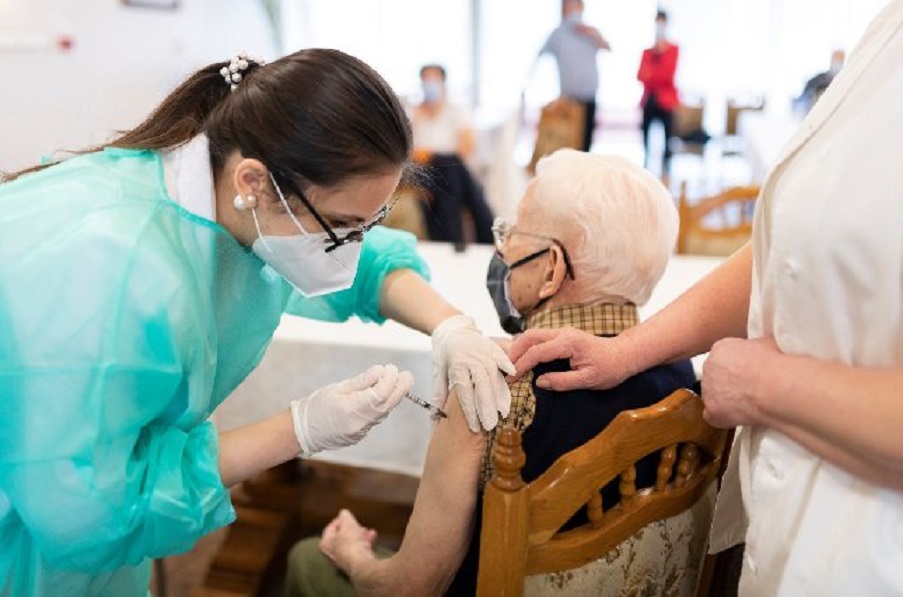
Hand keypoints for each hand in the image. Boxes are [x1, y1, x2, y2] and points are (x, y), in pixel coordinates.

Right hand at [291, 364, 412, 456]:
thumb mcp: (337, 389)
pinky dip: (382, 405)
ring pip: (384, 412)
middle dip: (400, 388)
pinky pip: (376, 418)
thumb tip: (380, 371)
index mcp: (351, 409)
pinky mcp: (361, 435)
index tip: (391, 368)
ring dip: (393, 396)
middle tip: (406, 375)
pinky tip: (382, 395)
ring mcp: (361, 431)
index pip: (380, 393)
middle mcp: (360, 422)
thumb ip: (361, 382)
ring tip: (396, 382)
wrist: (303, 431)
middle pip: (388, 404)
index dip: (390, 379)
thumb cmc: (316, 406)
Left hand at [319, 509, 377, 572]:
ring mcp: (342, 561)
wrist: (361, 564)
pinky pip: (358, 551)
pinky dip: (364, 543)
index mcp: (325, 544)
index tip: (348, 515)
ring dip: (360, 535)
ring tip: (368, 530)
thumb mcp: (347, 522)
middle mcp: (331, 554)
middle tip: (359, 524)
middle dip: (352, 528)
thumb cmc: (350, 542)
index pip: (330, 527)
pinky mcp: (354, 565)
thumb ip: (345, 515)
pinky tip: (372, 537)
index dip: (340, 519)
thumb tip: (343, 513)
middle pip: (341, 536)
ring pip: (351, 543)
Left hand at [431, 315, 515, 431]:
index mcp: (456, 367)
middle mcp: (470, 360)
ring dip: (499, 394)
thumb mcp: (439, 372)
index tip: (475, 426)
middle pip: (481, 386)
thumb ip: (440, 393)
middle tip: (491, 425)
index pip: (464, 392)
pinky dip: (507, 366)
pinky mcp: (491, 347)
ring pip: (493, 374)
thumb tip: (434, 416)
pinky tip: (514, 376)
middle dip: (486, 407)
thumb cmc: (445, 355)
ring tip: (503, 411)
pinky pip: (501, 357)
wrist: (451, 330)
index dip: (470, 410)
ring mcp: (482, 352)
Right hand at [508, 327, 638, 390]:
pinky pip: (538, 339)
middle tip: (504, 371)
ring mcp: (561, 333)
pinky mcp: (561, 337)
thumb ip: (563, 381)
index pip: (537, 352)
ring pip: (532, 335)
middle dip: (513, 353)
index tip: (510, 379)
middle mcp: (562, 333)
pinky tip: (522, 361)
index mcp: (568, 343)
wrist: (623, 355)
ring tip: (510, 367)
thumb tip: (539, 382)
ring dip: (518, 349)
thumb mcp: (588, 380)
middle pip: (529, 337)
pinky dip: (526, 348)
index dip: (521, 366)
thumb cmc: (610, 368)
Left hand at [700, 337, 779, 427]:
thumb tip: (760, 349)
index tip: (749, 375)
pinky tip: (740, 418)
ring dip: (727, 401)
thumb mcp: (767, 343)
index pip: (723, 359)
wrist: (772, 386)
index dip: (737, 369)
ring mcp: (707, 389)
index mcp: (720, 349)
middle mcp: (709, 367)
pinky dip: (724, 418)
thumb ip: (755, 346)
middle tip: (749, 390)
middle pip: (716, 377)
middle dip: (730, 384)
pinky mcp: (711, 410)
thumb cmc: (773, 364)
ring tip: (749, 404)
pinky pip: (713, 416)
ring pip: (713, 396)